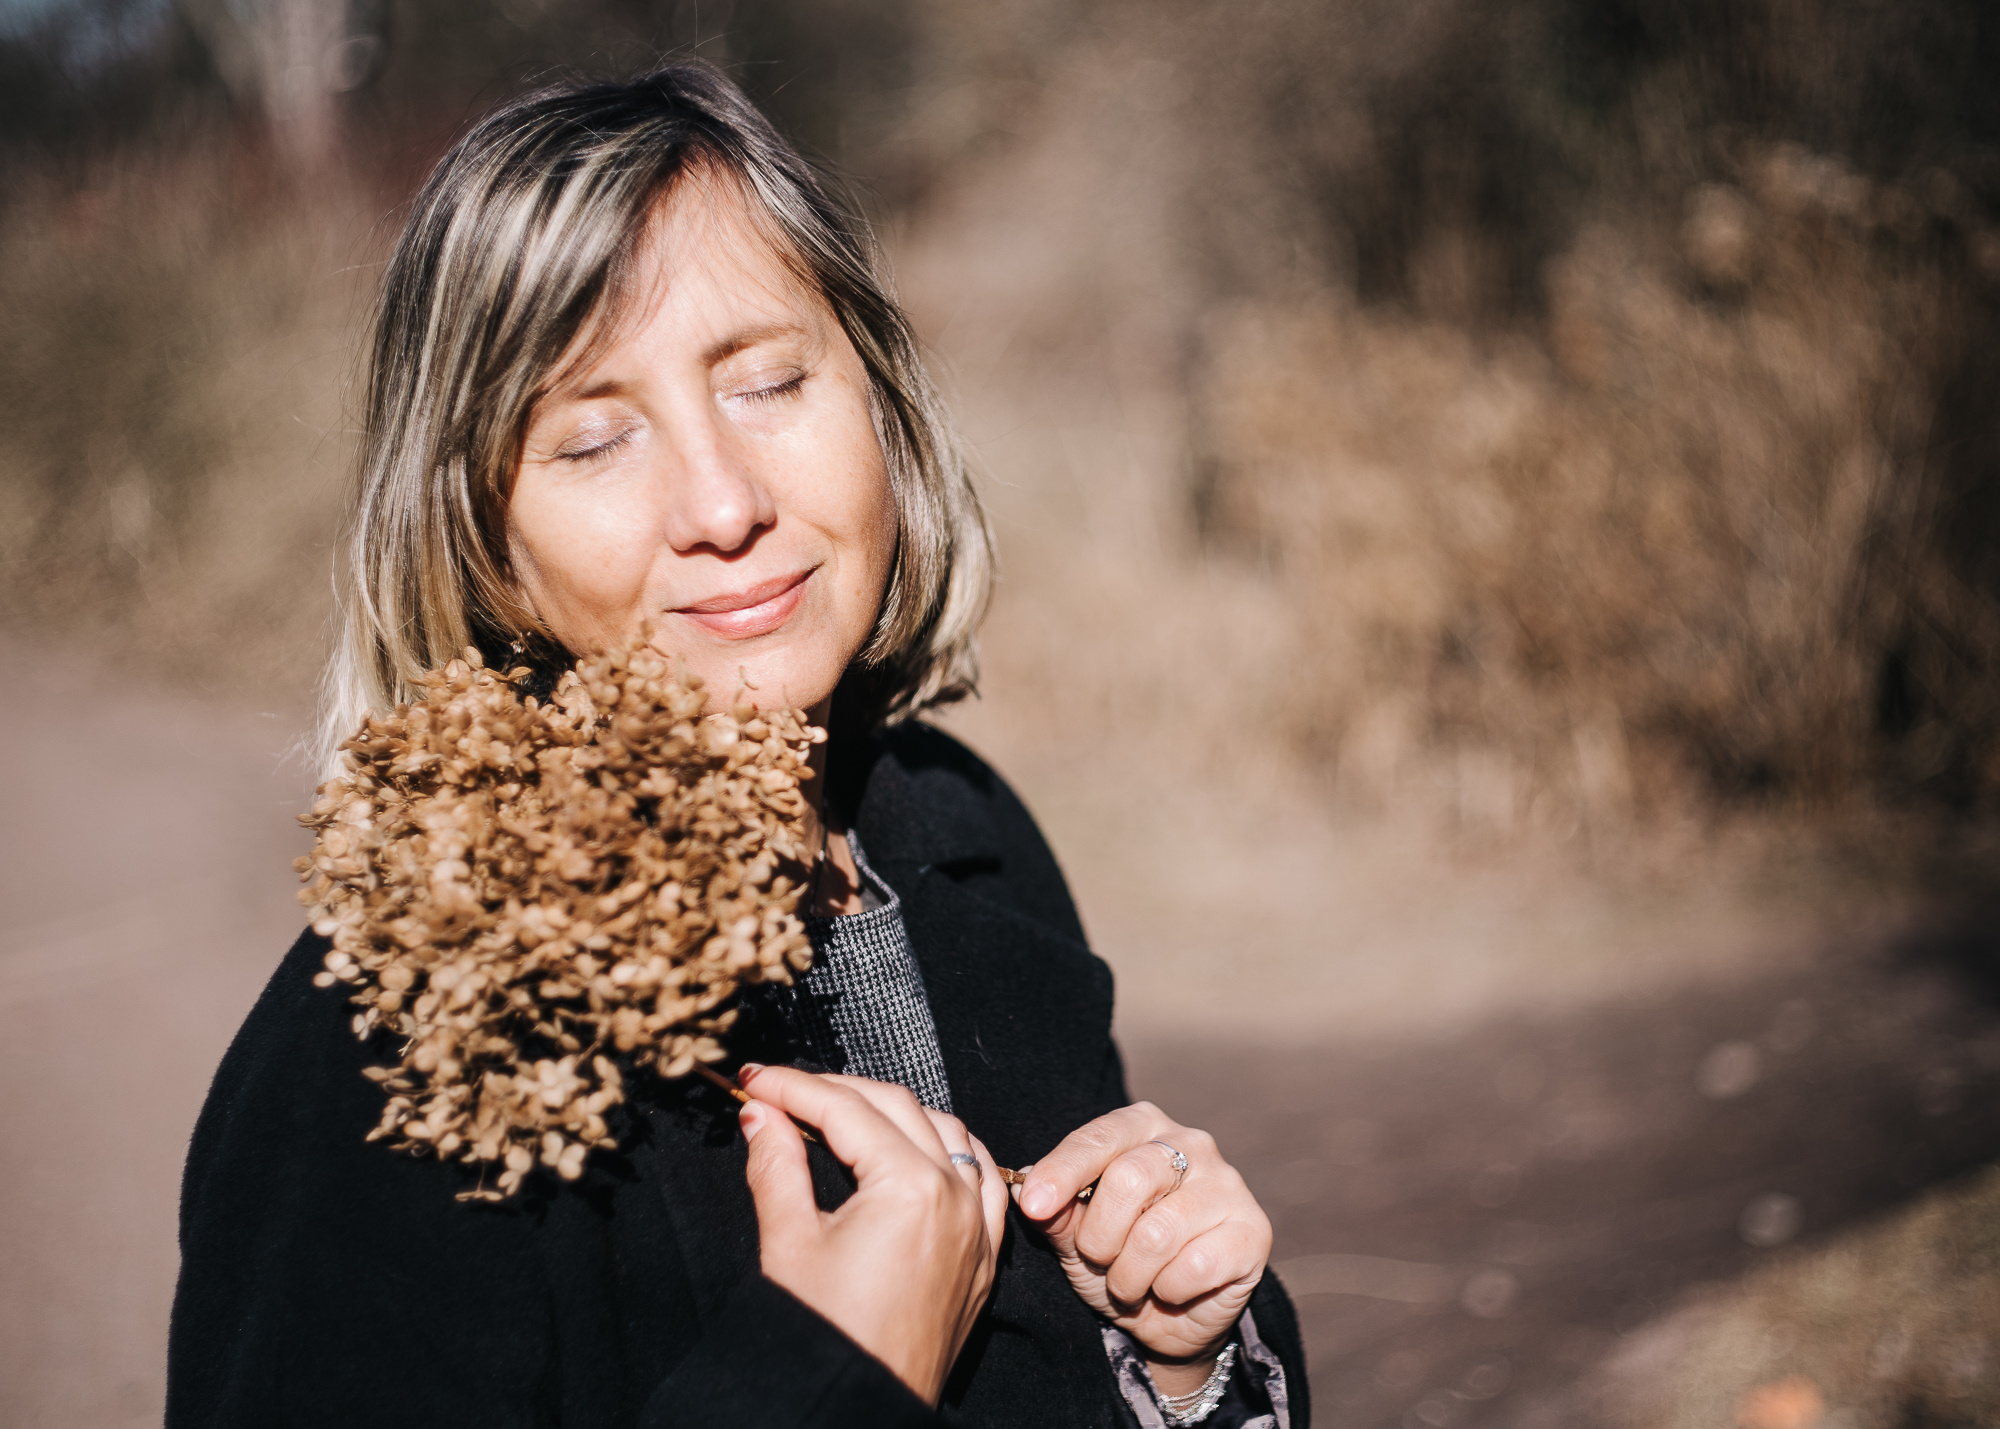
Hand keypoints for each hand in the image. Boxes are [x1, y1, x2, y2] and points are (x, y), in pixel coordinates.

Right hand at [738, 1067, 1006, 1403]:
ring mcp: (977, 1227)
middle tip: (782, 1093)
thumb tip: (760, 1114)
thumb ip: (776, 1165)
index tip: (753, 1081)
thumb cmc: (825, 1339)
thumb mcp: (788, 1244)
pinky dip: (952, 1151)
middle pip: (896, 1108)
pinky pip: (985, 1180)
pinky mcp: (983, 1257)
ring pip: (947, 1132)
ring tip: (841, 1114)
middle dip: (836, 1092)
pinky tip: (922, 1147)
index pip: (845, 1110)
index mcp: (909, 1188)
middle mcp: (955, 1198)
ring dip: (895, 1113)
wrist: (860, 1411)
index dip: (793, 1087)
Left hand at [1013, 1102, 1270, 1385]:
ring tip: (1130, 1283)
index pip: (1098, 1138)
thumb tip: (1025, 1188)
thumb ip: (1055, 1210)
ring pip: (1158, 1232)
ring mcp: (1229, 1185)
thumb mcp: (1075, 1235)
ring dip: (1129, 1274)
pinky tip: (1169, 1289)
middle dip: (1099, 1237)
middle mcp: (1192, 1143)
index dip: (1062, 1172)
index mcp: (1144, 1126)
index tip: (1035, 1206)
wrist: (1167, 1318)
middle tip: (1099, 1260)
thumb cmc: (1118, 1259)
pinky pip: (1194, 1265)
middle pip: (1129, 1179)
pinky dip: (1167, 1290)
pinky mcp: (1253, 1231)